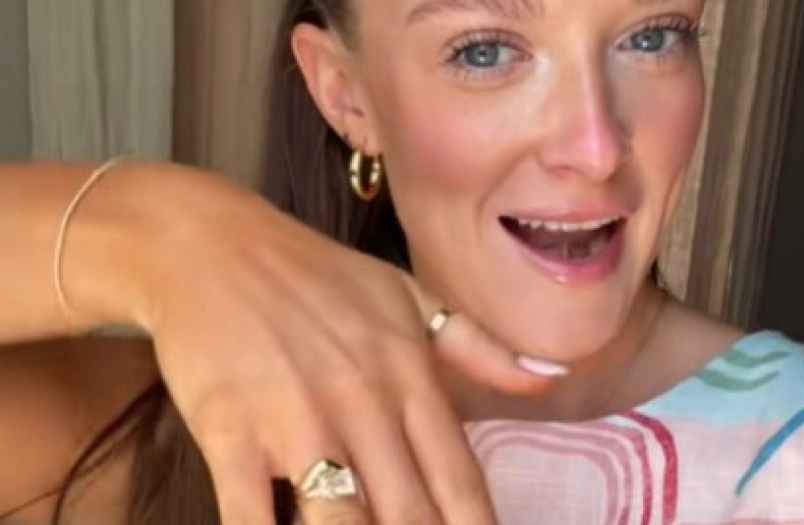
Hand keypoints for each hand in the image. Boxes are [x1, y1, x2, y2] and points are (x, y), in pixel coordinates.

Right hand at [121, 166, 562, 524]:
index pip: (460, 481)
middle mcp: (364, 403)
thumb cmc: (313, 273)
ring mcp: (297, 420)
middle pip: (410, 517)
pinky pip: (252, 516)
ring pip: (342, 523)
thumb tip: (551, 377)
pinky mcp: (231, 430)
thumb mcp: (406, 295)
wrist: (208, 244)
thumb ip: (478, 346)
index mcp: (409, 374)